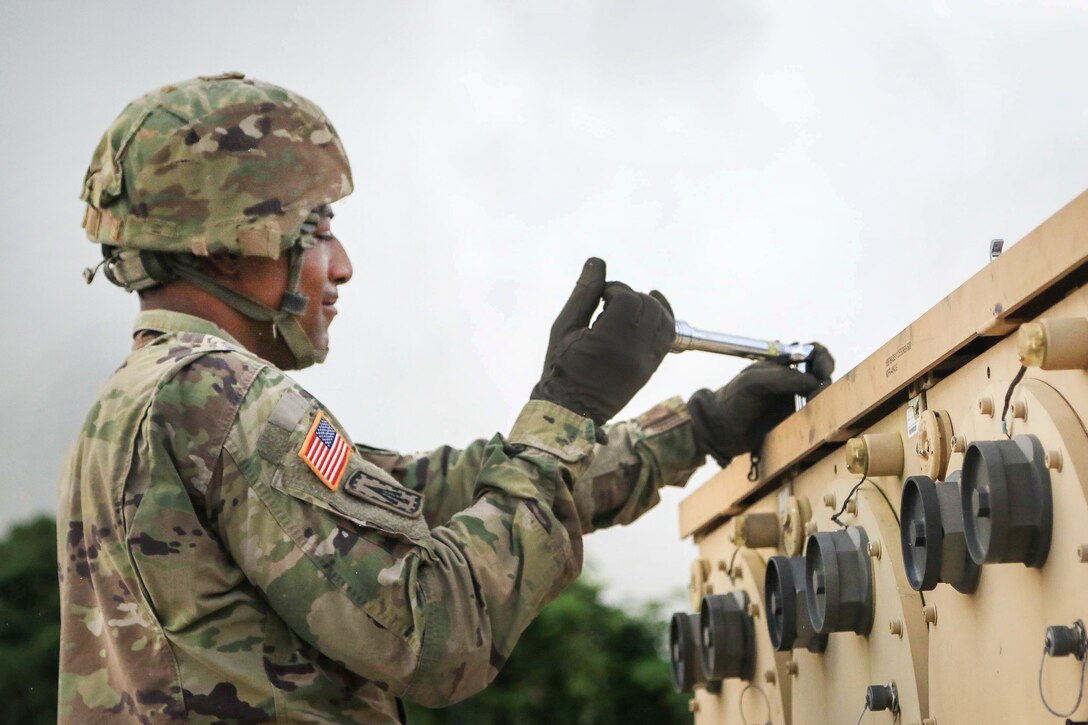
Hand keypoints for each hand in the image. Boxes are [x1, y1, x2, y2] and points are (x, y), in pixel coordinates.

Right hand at [531, 258, 674, 426]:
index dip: (614, 290)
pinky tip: (649, 312)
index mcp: (609, 341)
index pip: (627, 298)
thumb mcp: (564, 327)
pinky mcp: (651, 369)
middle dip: (631, 296)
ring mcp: (646, 362)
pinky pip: (669, 337)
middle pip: (649, 306)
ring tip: (629, 307)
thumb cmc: (561, 367)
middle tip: (609, 302)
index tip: (599, 296)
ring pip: (665, 319)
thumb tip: (597, 262)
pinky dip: (662, 320)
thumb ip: (584, 294)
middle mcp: (634, 352)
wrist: (571, 410)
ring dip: (650, 306)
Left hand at [687, 343, 833, 466]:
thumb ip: (782, 378)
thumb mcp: (753, 382)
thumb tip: (813, 381)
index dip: (823, 358)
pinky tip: (808, 419)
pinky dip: (819, 415)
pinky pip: (816, 415)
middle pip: (822, 374)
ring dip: (823, 399)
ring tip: (810, 406)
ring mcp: (795, 400)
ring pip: (823, 395)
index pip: (813, 352)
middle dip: (825, 381)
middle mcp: (792, 380)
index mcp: (782, 364)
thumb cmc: (732, 400)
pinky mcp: (796, 420)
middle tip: (817, 393)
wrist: (720, 431)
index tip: (822, 370)